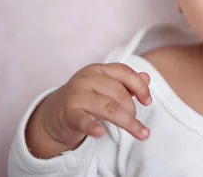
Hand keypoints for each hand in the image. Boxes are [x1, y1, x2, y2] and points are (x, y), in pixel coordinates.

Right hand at [26, 63, 151, 157]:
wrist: (54, 115)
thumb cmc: (86, 99)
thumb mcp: (105, 87)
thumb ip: (126, 83)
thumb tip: (147, 77)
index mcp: (98, 70)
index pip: (124, 73)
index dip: (140, 87)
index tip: (148, 101)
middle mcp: (86, 79)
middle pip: (118, 93)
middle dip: (132, 108)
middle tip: (135, 119)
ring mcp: (76, 96)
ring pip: (108, 108)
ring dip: (127, 121)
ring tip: (139, 132)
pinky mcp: (68, 114)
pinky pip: (83, 121)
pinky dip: (93, 127)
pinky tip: (101, 133)